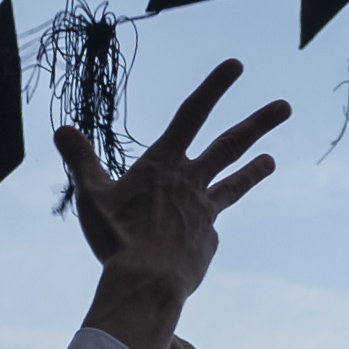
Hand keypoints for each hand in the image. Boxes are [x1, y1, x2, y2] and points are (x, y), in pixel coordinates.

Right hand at [57, 60, 289, 348]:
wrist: (148, 283)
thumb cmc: (117, 238)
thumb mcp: (91, 196)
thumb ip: (79, 160)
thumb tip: (62, 128)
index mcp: (163, 165)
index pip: (191, 115)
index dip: (214, 87)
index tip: (236, 66)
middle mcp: (190, 182)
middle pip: (229, 145)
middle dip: (259, 123)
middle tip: (286, 106)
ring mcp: (205, 212)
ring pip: (234, 184)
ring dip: (254, 169)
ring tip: (272, 160)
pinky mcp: (208, 241)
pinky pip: (205, 232)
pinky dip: (199, 231)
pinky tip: (188, 243)